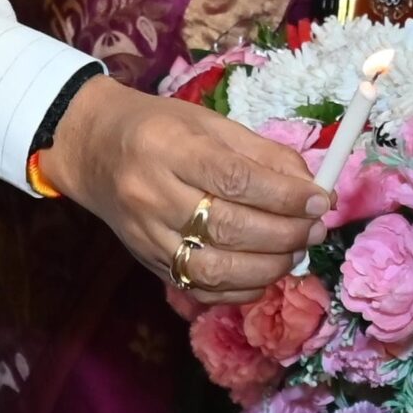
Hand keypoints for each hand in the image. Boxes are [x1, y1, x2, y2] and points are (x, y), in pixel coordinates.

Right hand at [39, 73, 325, 303]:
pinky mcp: (148, 263)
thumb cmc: (158, 128)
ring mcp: (147, 236)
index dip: (285, 196)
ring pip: (216, 268)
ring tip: (295, 252)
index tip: (320, 200)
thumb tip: (310, 187)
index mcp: (169, 148)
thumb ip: (261, 153)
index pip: (235, 179)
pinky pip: (200, 288)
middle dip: (285, 234)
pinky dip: (241, 289)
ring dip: (269, 267)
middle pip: (229, 228)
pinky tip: (265, 273)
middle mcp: (153, 194)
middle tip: (315, 230)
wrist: (92, 150)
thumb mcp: (209, 123)